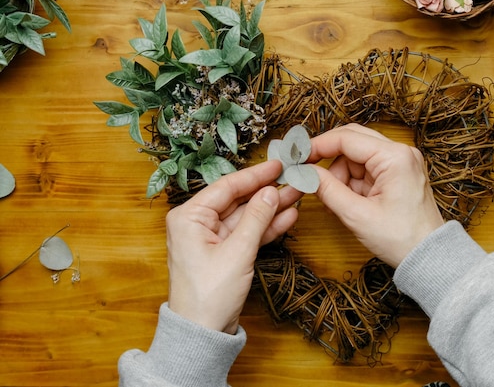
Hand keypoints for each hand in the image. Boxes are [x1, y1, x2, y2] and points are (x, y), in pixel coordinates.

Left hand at [165, 160, 300, 333]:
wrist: (203, 333)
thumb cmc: (209, 294)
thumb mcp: (237, 252)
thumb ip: (256, 218)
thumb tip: (272, 192)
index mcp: (189, 217)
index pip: (227, 187)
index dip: (255, 175)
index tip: (278, 165)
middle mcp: (197, 223)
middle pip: (238, 200)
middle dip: (267, 192)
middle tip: (294, 180)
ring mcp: (211, 239)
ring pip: (246, 217)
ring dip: (271, 209)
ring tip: (298, 196)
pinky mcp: (224, 253)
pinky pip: (247, 234)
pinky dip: (266, 227)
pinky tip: (288, 217)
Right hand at [309, 124, 443, 267]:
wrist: (428, 257)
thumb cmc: (401, 239)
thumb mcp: (357, 215)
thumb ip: (327, 189)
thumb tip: (305, 173)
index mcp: (395, 157)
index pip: (347, 138)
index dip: (318, 146)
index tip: (298, 157)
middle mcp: (400, 153)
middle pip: (353, 141)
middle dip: (329, 159)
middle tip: (308, 173)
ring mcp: (401, 162)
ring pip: (357, 156)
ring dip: (341, 174)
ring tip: (337, 201)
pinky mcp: (398, 174)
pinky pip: (366, 169)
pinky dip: (352, 182)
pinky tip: (348, 201)